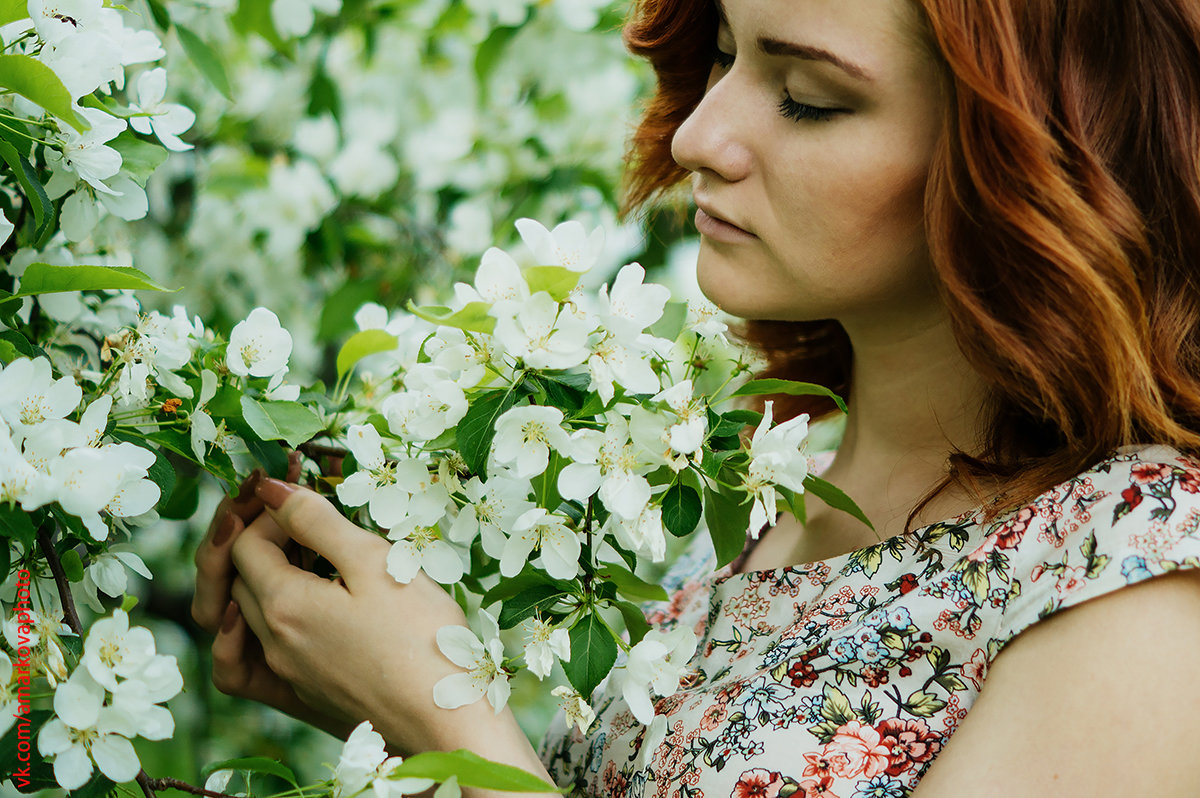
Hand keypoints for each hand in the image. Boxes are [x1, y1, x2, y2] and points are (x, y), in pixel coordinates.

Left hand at [229, 478, 553, 794]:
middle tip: (307, 521)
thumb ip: (317, 521)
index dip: (271, 512)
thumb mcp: (373, 561)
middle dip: (263, 540)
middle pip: (240, 578)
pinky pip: (259, 659)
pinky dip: (264, 628)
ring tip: (308, 559)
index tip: (310, 499)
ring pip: (248, 615)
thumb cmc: (421, 636)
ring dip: (264, 579)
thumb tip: (271, 488)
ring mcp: (288, 674)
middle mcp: (273, 643)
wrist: (447, 719)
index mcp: (284, 605)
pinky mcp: (306, 695)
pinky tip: (299, 613)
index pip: (246, 544)